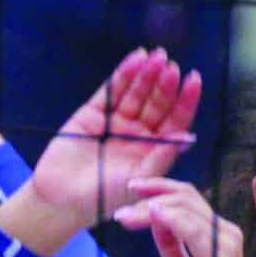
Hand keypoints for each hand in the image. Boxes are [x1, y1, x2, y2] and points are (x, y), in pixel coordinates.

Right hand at [30, 47, 201, 226]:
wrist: (61, 200)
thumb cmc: (103, 198)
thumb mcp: (139, 179)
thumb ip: (163, 156)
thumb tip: (189, 136)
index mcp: (153, 149)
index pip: (174, 120)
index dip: (185, 101)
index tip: (194, 80)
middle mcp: (137, 133)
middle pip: (157, 102)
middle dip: (165, 84)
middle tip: (172, 66)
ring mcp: (115, 121)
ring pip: (136, 92)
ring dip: (147, 74)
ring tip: (157, 56)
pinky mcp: (93, 113)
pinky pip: (111, 90)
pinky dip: (124, 74)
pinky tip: (136, 59)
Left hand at [115, 178, 255, 256]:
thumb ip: (169, 242)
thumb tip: (154, 217)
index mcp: (218, 234)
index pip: (189, 199)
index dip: (159, 189)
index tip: (132, 190)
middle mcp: (226, 233)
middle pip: (186, 197)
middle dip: (150, 195)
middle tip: (122, 207)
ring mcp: (227, 243)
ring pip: (186, 207)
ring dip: (151, 208)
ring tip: (125, 217)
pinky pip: (193, 228)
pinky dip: (170, 218)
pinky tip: (150, 216)